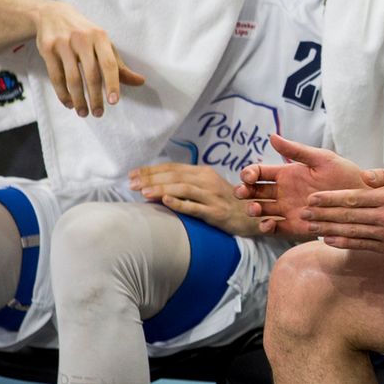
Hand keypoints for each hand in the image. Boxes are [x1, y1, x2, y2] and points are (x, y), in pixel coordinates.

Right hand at [34, 0, 144, 117]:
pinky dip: (62, 93)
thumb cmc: (85, 34)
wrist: (53, 14)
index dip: (113, 84)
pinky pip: (56, 76)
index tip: (114, 102)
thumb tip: (141, 82)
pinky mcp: (47, 49)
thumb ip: (119, 65)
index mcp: (100, 37)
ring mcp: (63, 44)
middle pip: (91, 74)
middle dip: (95, 97)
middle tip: (99, 113)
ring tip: (84, 112)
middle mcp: (82, 39)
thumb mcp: (103, 44)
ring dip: (78, 99)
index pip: (109, 64)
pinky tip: (69, 103)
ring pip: (72, 78)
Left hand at [130, 163, 259, 236]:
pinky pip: (195, 207)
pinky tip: (165, 201)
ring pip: (183, 189)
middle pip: (175, 176)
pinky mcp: (216, 212)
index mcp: (203, 172)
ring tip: (143, 192)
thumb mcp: (207, 187)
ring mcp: (212, 196)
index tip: (132, 175)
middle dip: (151, 178)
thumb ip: (187, 183)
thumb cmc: (225, 201)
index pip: (173, 168)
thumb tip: (158, 184)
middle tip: (132, 183)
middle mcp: (207, 181)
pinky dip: (179, 203)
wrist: (252, 215)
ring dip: (161, 189)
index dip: (151, 170)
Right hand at [234, 134, 367, 238]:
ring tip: (257, 209)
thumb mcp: (321, 158)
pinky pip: (274, 228)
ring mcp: (287, 209)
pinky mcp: (294, 226)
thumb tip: (271, 136)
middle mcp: (283, 192)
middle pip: (254, 192)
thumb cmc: (344, 174)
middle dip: (244, 192)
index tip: (249, 177)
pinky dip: (266, 227)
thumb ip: (296, 150)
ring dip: (253, 210)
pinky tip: (268, 224)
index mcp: (287, 173)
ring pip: (261, 210)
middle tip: (244, 193)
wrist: (360, 197)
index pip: (259, 172)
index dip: (249, 174)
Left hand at [300, 166, 383, 253]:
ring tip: (309, 226)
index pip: (354, 198)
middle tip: (303, 212)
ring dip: (328, 230)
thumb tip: (363, 176)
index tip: (313, 198)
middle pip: (348, 216)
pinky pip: (361, 245)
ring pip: (352, 232)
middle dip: (323, 214)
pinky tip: (328, 240)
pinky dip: (343, 243)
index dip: (331, 199)